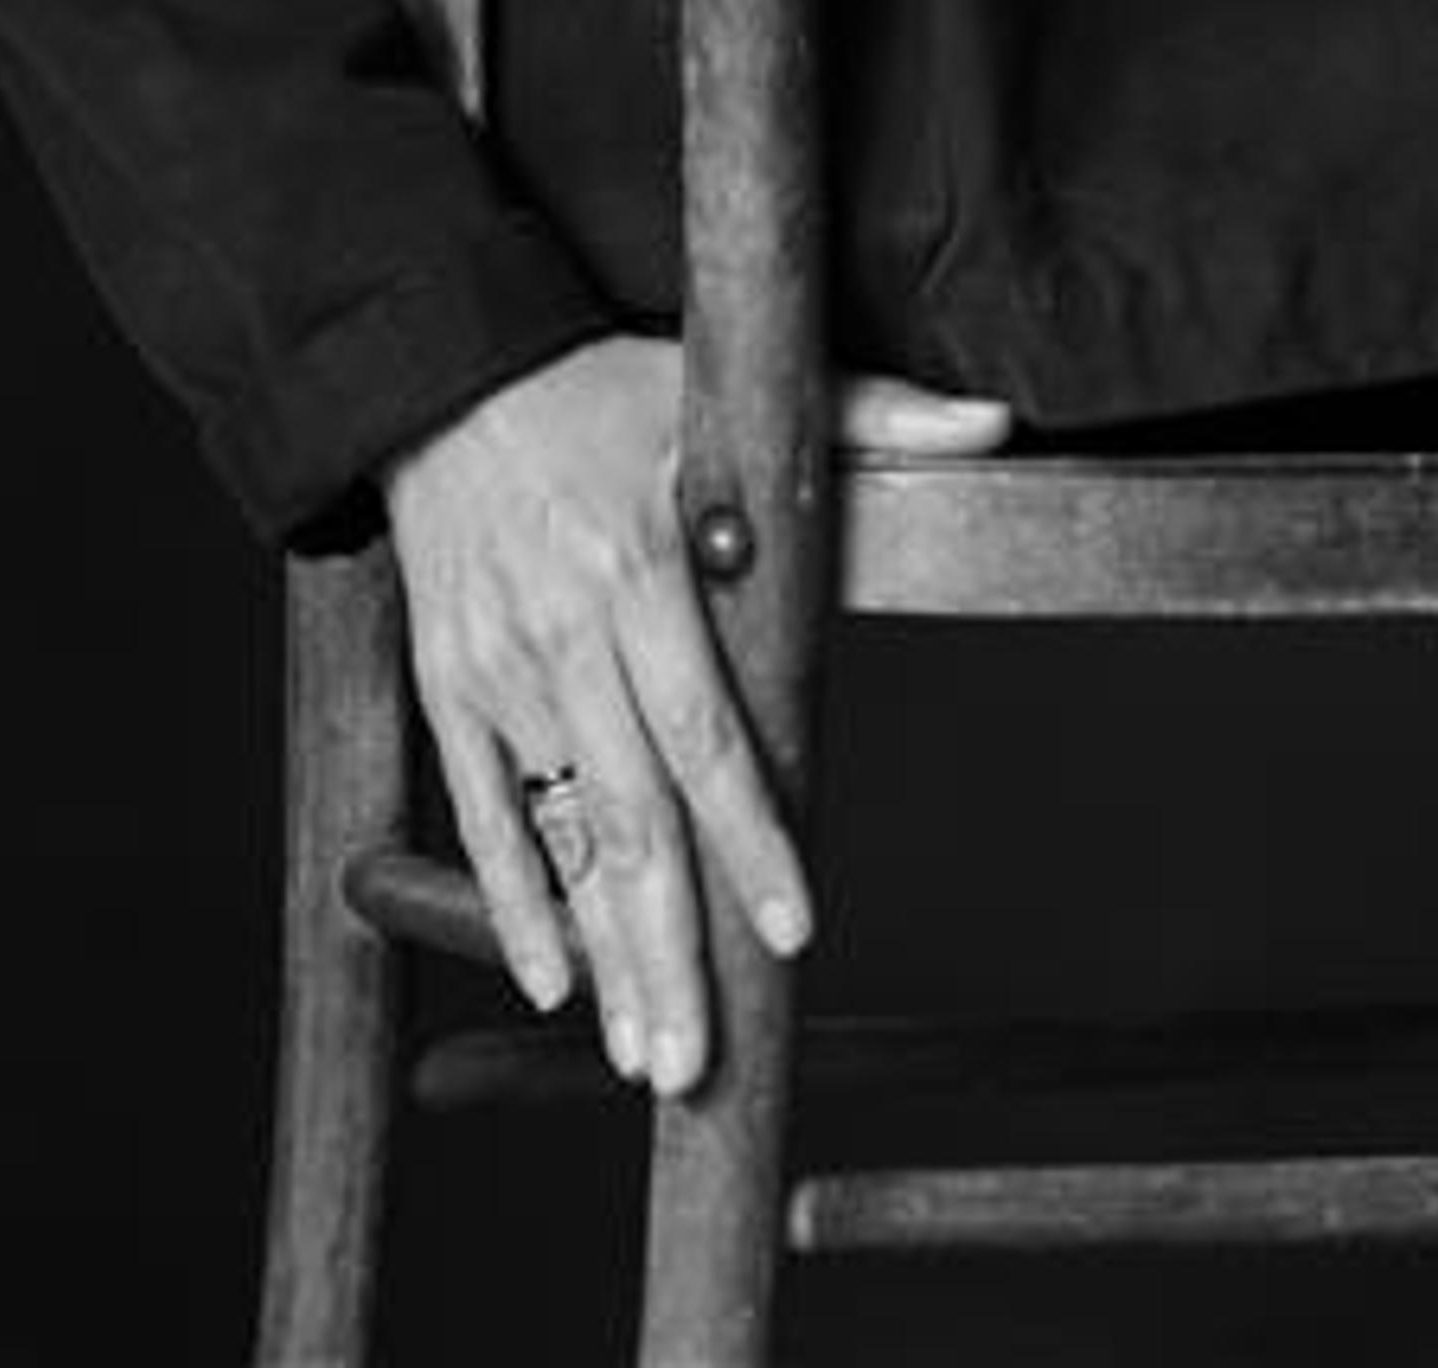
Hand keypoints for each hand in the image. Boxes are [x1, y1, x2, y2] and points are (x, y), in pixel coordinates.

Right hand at [383, 334, 1008, 1090]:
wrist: (444, 376)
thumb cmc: (600, 387)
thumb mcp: (725, 384)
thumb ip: (870, 412)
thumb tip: (993, 419)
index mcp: (639, 567)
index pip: (706, 732)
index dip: (750, 835)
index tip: (791, 931)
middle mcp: (565, 630)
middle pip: (630, 817)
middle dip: (671, 947)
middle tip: (702, 1061)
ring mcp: (499, 668)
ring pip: (562, 837)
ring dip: (604, 954)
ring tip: (646, 1053)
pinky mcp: (450, 686)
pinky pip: (483, 815)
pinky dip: (516, 906)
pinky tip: (559, 981)